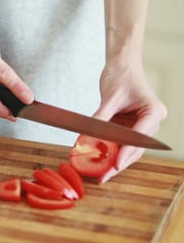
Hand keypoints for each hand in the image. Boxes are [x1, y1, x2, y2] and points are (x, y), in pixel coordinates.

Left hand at [92, 61, 166, 183]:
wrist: (122, 65)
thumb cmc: (122, 75)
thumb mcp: (110, 97)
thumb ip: (101, 118)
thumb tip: (88, 138)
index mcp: (153, 112)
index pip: (140, 138)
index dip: (127, 153)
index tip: (116, 165)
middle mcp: (149, 123)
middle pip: (135, 149)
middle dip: (118, 163)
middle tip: (103, 176)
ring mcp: (139, 126)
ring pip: (127, 149)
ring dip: (113, 161)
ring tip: (100, 174)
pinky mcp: (128, 127)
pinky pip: (119, 143)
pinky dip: (109, 150)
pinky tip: (98, 159)